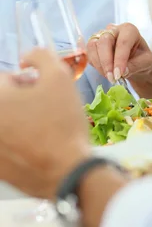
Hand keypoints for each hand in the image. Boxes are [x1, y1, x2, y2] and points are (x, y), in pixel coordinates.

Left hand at [0, 49, 90, 199]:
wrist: (68, 171)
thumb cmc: (62, 123)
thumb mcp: (59, 76)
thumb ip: (41, 56)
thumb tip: (28, 58)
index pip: (5, 78)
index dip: (28, 79)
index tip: (42, 89)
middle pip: (5, 101)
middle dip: (22, 99)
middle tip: (45, 107)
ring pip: (8, 122)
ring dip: (21, 120)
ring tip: (44, 127)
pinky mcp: (0, 168)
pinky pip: (9, 145)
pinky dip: (21, 142)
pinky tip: (39, 145)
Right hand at [87, 23, 151, 83]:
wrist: (135, 62)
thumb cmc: (142, 59)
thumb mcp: (146, 63)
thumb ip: (136, 66)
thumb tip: (123, 72)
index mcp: (129, 30)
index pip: (123, 42)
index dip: (120, 59)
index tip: (119, 75)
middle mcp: (114, 29)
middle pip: (104, 41)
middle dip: (106, 61)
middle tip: (112, 78)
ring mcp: (101, 35)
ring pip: (93, 46)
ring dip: (99, 64)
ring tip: (109, 77)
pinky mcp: (93, 45)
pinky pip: (88, 53)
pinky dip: (95, 65)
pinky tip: (104, 73)